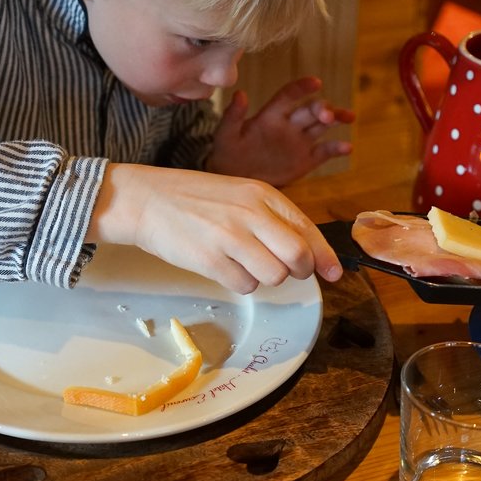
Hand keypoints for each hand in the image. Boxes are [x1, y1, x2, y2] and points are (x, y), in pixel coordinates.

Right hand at [87, 163, 342, 293]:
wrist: (145, 200)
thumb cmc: (193, 198)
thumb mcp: (238, 194)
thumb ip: (272, 219)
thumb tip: (307, 254)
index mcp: (261, 194)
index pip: (307, 228)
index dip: (325, 256)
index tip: (335, 273)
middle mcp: (251, 213)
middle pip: (298, 257)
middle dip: (298, 271)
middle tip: (283, 271)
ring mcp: (231, 237)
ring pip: (274, 276)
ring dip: (265, 278)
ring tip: (243, 264)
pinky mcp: (211, 260)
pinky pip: (245, 286)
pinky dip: (240, 283)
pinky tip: (223, 267)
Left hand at [206, 76, 355, 186]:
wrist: (234, 179)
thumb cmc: (227, 154)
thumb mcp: (226, 135)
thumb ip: (233, 116)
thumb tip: (240, 93)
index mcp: (271, 115)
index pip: (289, 96)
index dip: (302, 88)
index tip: (315, 82)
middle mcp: (289, 125)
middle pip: (310, 110)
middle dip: (322, 108)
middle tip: (328, 115)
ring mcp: (299, 142)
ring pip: (322, 125)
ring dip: (336, 119)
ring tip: (348, 117)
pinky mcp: (306, 160)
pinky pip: (324, 152)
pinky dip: (337, 149)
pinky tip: (347, 147)